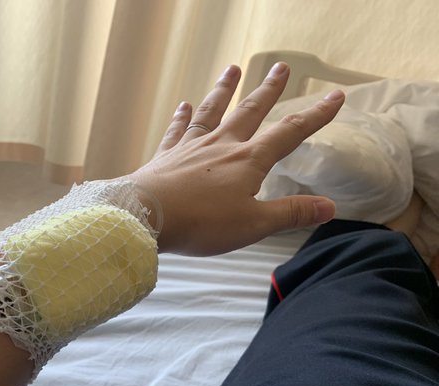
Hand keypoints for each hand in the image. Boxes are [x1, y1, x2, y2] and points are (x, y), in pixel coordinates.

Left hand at [127, 62, 344, 255]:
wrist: (145, 216)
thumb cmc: (202, 222)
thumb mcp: (254, 224)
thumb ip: (291, 213)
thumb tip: (330, 207)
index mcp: (248, 161)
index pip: (289, 133)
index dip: (315, 116)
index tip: (334, 97)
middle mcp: (221, 145)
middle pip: (250, 111)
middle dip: (268, 90)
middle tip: (280, 67)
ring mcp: (191, 147)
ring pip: (212, 111)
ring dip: (224, 90)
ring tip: (232, 69)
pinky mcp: (166, 156)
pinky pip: (177, 130)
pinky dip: (182, 117)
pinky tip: (183, 105)